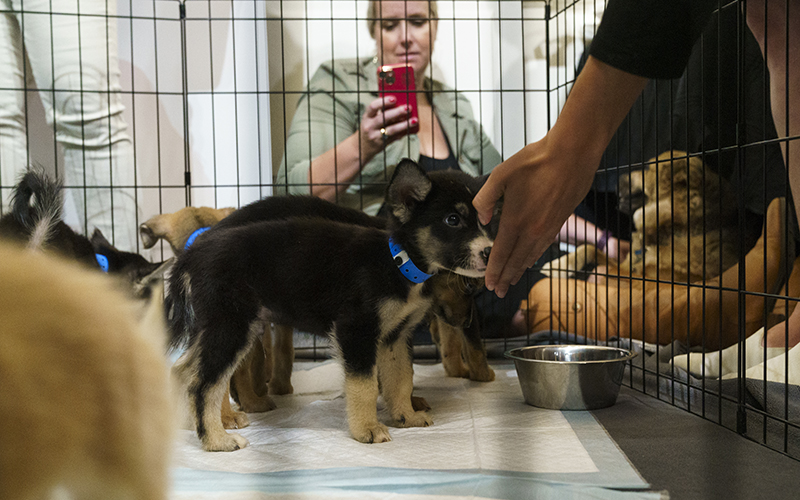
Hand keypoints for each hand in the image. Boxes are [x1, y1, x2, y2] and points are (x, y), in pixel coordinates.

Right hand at [359, 96, 416, 157]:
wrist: (362, 147)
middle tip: (408, 107)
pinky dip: (403, 133)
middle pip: (383, 118)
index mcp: (366, 117)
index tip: (394, 98)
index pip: (373, 107)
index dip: (383, 102)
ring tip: (414, 120)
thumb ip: (383, 112)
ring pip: (391, 130)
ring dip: (404, 125)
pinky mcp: (382, 144)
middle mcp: (369, 126)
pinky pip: (395, 137)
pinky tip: (411, 129)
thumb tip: (401, 104)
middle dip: (397, 112)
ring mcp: (375, 136)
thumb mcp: (371, 119)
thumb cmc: (371, 128)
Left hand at [473, 136, 597, 297]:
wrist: (572, 154)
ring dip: (519, 271)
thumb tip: (482, 218)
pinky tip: (530, 261)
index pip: (501, 253)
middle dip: (505, 277)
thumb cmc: (535, 160)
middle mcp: (532, 229)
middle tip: (498, 291)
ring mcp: (548, 228)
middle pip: (515, 261)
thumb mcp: (500, 174)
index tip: (488, 284)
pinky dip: (534, 258)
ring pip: (530, 256)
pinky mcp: (560, 222)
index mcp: (515, 220)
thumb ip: (485, 198)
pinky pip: (543, 247)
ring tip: (511, 282)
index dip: (493, 270)